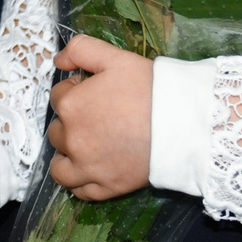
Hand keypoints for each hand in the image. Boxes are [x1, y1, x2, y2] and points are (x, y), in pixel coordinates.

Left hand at [46, 36, 152, 199]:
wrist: (184, 125)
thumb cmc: (150, 88)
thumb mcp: (114, 57)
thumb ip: (80, 50)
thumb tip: (58, 61)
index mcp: (70, 106)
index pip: (58, 97)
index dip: (75, 91)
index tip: (94, 92)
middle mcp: (72, 139)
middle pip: (57, 131)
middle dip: (71, 122)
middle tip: (97, 117)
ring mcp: (88, 167)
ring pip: (60, 167)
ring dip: (67, 156)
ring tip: (86, 147)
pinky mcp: (107, 187)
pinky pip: (80, 191)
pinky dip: (81, 182)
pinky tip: (91, 170)